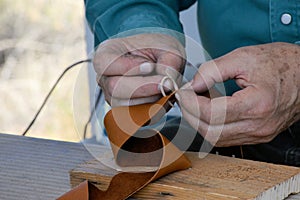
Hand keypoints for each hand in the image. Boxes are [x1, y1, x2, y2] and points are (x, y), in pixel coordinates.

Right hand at [93, 33, 185, 106]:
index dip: (128, 66)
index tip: (150, 66)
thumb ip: (169, 62)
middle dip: (143, 87)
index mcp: (107, 53)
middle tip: (165, 82)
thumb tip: (167, 82)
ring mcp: (111, 96)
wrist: (163, 62)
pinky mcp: (123, 111)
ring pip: (124, 105)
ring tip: (163, 88)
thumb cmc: (160, 50)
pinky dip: (151, 109)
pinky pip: (134, 116)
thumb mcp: (169, 48)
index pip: (105, 63)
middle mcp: (104, 76)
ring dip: (148, 99)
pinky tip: (161, 97)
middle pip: (114, 87)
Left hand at [178, 42, 299, 146]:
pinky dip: (212, 126)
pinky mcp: (257, 135)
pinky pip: (226, 138)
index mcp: (257, 104)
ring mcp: (259, 134)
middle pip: (210, 132)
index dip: (191, 103)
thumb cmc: (280, 64)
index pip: (212, 113)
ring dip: (199, 122)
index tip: (183, 92)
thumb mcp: (243, 57)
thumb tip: (192, 85)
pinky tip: (209, 111)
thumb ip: (212, 70)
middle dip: (190, 115)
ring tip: (196, 103)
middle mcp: (258, 125)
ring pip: (216, 139)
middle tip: (185, 98)